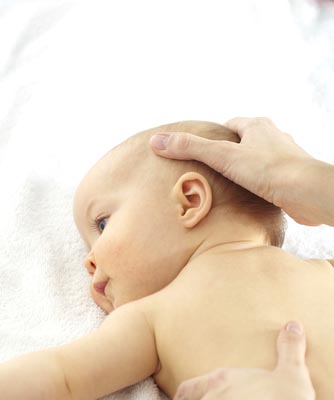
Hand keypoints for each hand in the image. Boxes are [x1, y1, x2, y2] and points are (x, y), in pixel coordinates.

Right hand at [150, 117, 333, 225]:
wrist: (306, 191)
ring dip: (248, 169)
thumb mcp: (221, 156)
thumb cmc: (267, 170)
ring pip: (260, 159)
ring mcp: (286, 157)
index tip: (206, 149)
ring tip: (232, 184)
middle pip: (247, 141)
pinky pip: (272, 177)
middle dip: (232, 153)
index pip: (232, 125)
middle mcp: (274, 137)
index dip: (217, 137)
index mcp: (258, 126)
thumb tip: (156, 141)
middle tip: (215, 168)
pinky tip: (254, 196)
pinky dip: (261, 184)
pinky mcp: (292, 177)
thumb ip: (190, 148)